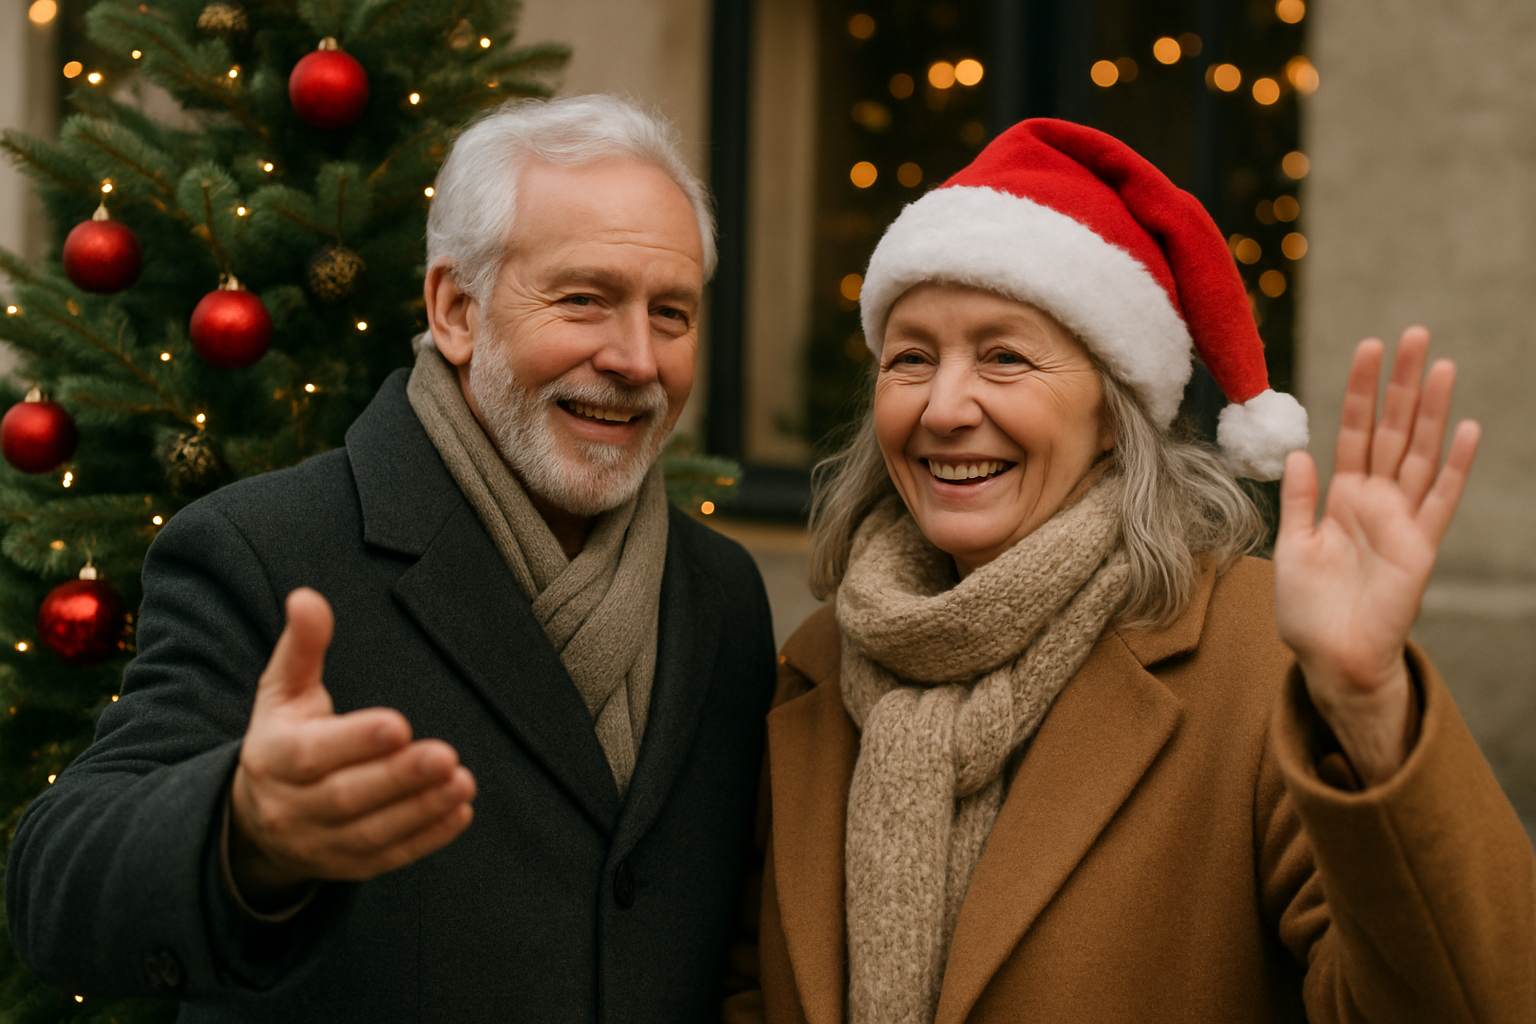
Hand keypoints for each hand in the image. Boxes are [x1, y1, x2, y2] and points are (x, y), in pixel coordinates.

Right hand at [228, 588, 475, 908]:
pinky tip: (459, 812)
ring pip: (371, 833)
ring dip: (420, 809)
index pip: (312, 754)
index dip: (355, 741)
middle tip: (446, 754)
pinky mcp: (347, 867)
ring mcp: (319, 843)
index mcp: (273, 756)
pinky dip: (426, 838)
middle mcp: (290, 806)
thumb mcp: (283, 691)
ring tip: (463, 782)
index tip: (399, 724)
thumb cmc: (283, 737)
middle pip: (346, 797)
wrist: (257, 819)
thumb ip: (302, 646)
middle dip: (398, 778)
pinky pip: (388, 858)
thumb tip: (306, 597)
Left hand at [1274, 327, 1478, 785]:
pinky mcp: (1420, 546)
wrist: (1331, 658)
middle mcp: (1374, 500)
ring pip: (1421, 453)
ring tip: (1442, 366)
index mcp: (1340, 496)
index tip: (1370, 346)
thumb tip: (1298, 452)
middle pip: (1393, 430)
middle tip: (1415, 334)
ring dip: (1432, 411)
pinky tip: (1467, 429)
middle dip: (1402, 383)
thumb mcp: (1291, 549)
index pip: (1354, 431)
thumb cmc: (1308, 609)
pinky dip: (1456, 465)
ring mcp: (1401, 520)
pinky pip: (1441, 499)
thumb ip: (1298, 501)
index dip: (1362, 390)